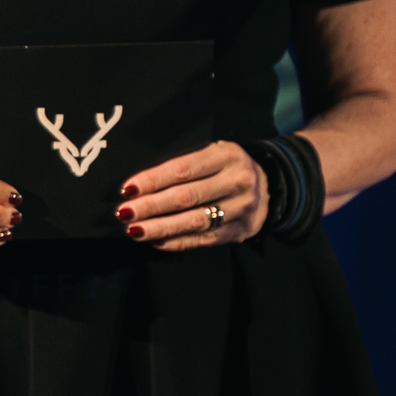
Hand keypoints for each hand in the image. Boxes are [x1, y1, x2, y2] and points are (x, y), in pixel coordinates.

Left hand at [120, 140, 267, 251]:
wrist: (271, 183)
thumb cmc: (227, 167)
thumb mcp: (213, 154)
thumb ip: (184, 165)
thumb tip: (140, 185)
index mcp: (226, 155)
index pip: (183, 169)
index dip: (153, 180)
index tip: (128, 189)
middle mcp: (237, 181)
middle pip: (187, 197)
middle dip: (151, 207)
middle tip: (124, 213)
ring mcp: (242, 208)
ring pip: (195, 221)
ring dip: (160, 228)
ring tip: (135, 230)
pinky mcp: (242, 230)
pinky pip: (205, 239)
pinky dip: (178, 242)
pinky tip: (156, 241)